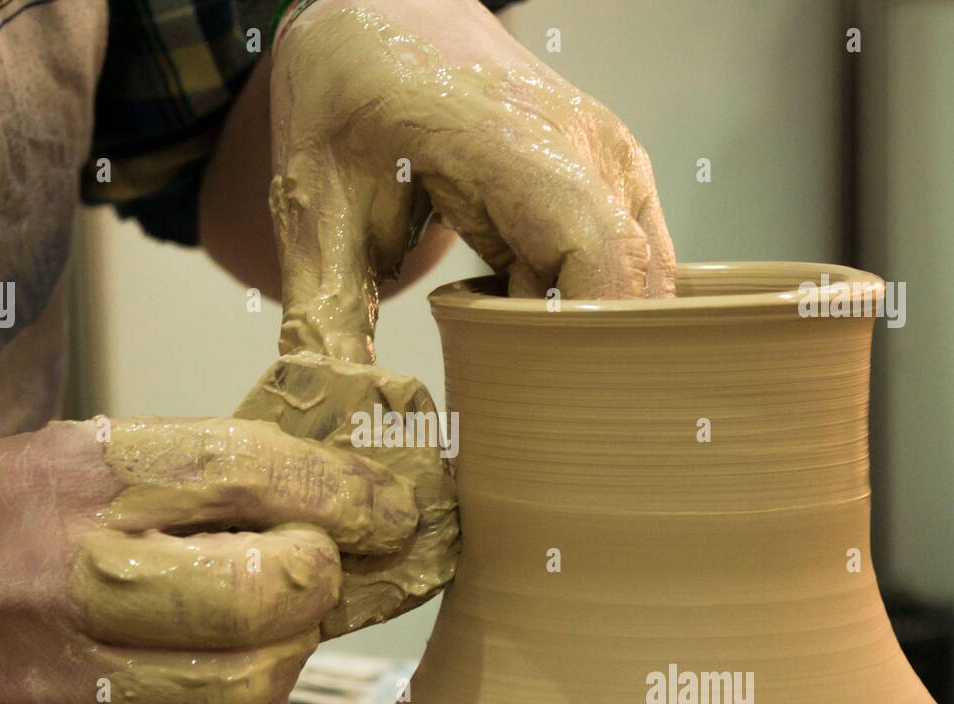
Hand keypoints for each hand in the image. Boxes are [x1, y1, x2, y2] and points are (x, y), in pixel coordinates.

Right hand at [0, 417, 416, 703]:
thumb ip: (184, 471)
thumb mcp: (59, 468)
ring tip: (270, 620)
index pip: (239, 470)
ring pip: (253, 684)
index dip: (337, 489)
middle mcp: (60, 583)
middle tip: (313, 563)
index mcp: (60, 481)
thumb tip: (329, 491)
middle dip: (318, 574)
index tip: (385, 504)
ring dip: (292, 647)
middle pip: (260, 591)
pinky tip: (235, 672)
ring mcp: (69, 689)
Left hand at [269, 0, 676, 362]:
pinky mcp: (615, 169)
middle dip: (582, 354)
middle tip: (513, 401)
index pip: (597, 258)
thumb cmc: (346, 101)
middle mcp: (584, 144)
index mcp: (511, 144)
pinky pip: (632, 256)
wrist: (375, 13)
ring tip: (508, 350)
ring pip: (640, 276)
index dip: (582, 343)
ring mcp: (611, 153)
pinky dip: (587, 299)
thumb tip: (327, 413)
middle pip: (630, 283)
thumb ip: (323, 322)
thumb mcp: (313, 214)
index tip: (538, 401)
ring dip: (582, 328)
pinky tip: (523, 308)